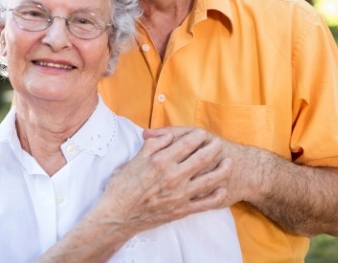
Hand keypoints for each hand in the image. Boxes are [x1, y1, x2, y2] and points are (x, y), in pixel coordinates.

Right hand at [97, 127, 232, 233]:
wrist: (118, 215)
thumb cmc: (122, 186)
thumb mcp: (134, 159)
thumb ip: (153, 145)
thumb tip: (168, 136)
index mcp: (161, 161)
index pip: (186, 144)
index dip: (197, 136)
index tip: (203, 133)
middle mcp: (173, 176)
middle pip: (201, 159)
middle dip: (213, 149)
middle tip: (219, 143)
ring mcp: (179, 195)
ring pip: (208, 180)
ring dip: (221, 170)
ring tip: (229, 163)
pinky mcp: (181, 210)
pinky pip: (204, 203)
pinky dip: (215, 196)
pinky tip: (222, 189)